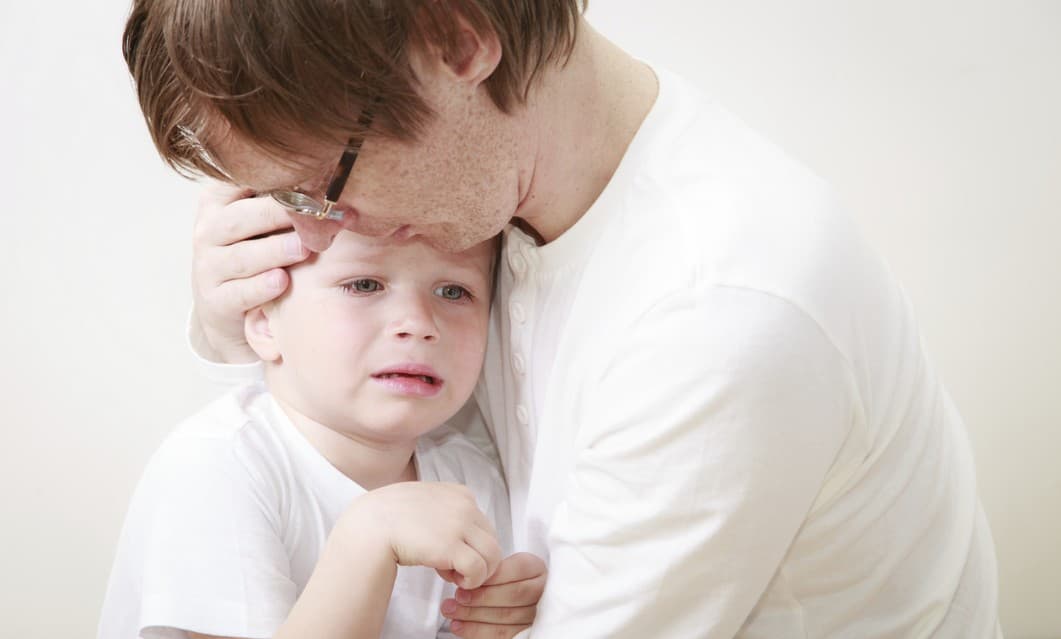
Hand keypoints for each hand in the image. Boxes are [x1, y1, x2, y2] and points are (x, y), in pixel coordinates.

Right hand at [191, 181, 309, 362]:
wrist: (229, 305)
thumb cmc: (256, 251)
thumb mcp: (262, 221)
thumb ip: (283, 201)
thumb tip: (327, 184)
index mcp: (218, 202)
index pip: (239, 183)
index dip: (271, 181)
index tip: (307, 178)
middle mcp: (209, 231)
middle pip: (239, 219)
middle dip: (276, 214)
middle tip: (311, 214)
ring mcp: (208, 267)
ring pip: (241, 257)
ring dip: (274, 251)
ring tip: (303, 248)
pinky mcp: (215, 300)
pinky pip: (238, 293)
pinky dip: (260, 287)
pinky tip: (281, 281)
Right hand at [338, 482, 502, 590]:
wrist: (370, 527)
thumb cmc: (391, 519)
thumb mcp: (425, 502)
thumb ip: (446, 512)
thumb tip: (461, 536)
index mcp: (460, 493)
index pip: (483, 525)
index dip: (471, 544)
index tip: (450, 552)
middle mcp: (465, 505)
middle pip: (491, 541)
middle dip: (476, 559)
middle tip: (453, 569)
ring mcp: (460, 524)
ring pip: (493, 556)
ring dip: (477, 572)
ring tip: (453, 575)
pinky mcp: (452, 546)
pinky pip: (479, 570)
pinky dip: (471, 581)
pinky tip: (451, 579)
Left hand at [441, 552, 546, 638]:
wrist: (513, 600)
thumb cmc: (503, 580)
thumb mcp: (501, 566)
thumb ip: (490, 570)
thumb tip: (464, 577)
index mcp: (536, 569)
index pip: (519, 569)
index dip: (492, 577)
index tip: (468, 580)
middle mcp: (541, 591)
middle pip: (514, 594)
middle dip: (481, 597)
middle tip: (457, 597)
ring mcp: (537, 614)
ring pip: (507, 617)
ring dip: (473, 615)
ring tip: (452, 611)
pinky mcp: (525, 632)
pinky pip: (502, 635)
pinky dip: (476, 631)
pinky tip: (459, 626)